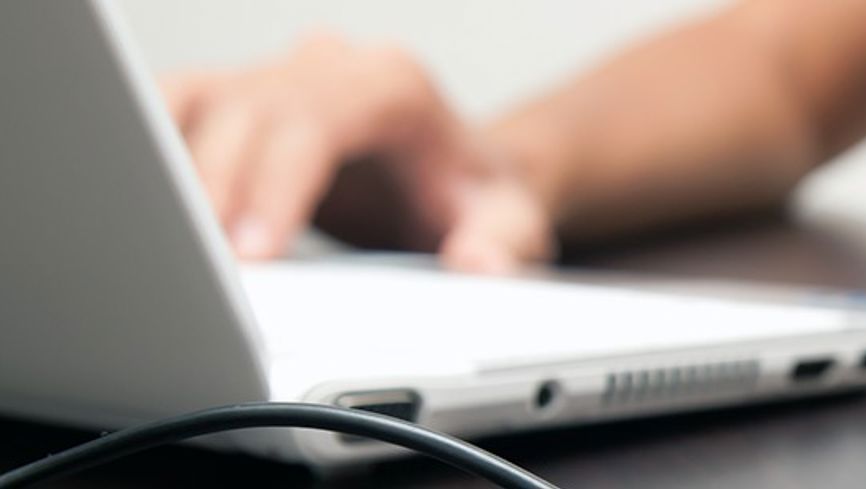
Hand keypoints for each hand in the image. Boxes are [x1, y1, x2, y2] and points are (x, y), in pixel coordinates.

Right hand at [162, 33, 551, 272]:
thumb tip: (478, 260)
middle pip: (244, 111)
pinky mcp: (233, 103)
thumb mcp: (512, 224)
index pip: (317, 120)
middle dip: (210, 192)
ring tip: (153, 247)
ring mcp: (273, 78)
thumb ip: (506, 242)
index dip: (276, 185)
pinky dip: (144, 157)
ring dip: (163, 171)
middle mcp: (327, 67)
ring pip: (191, 101)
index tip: (252, 253)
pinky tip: (135, 214)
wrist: (463, 181)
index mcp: (391, 85)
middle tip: (191, 272)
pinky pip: (168, 112)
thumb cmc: (476, 198)